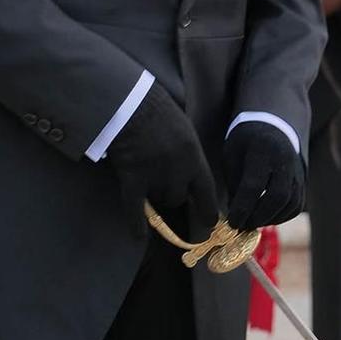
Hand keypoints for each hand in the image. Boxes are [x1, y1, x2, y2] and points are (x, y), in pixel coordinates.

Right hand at [103, 85, 219, 230]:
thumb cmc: (158, 111)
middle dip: (171, 192)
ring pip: (159, 200)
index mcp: (194, 157)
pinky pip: (135, 210)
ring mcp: (155, 177)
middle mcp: (178, 172)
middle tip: (160, 175)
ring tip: (144, 174)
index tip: (210, 223)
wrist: (130, 102)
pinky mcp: (132, 180)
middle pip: (178, 198)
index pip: (206, 192)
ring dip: (154, 195)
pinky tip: (138, 237)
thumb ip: (188, 155)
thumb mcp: (184, 131)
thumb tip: (190, 175)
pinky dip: (136, 225)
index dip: (208, 210)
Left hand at [221, 123, 304, 229]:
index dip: (242, 208)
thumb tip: (236, 214)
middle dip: (258, 216)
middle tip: (242, 225)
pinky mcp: (303, 180)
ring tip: (252, 223)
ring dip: (270, 219)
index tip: (232, 222)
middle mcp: (284, 160)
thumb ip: (234, 183)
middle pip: (277, 196)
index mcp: (262, 150)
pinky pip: (296, 205)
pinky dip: (281, 216)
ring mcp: (297, 171)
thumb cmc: (245, 141)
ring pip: (290, 203)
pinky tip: (266, 218)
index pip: (254, 185)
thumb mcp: (232, 155)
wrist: (273, 125)